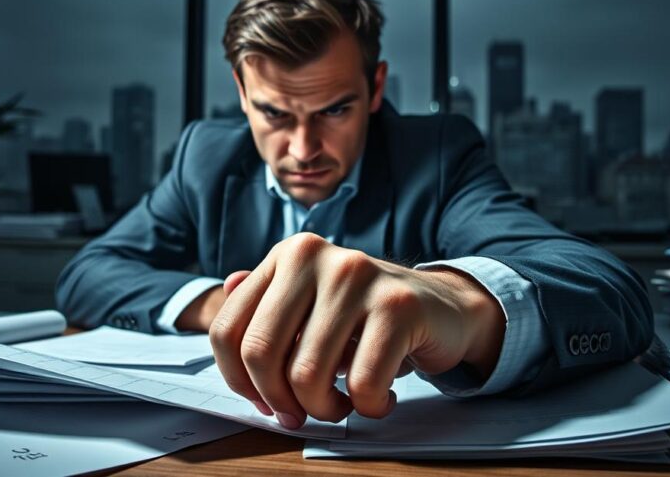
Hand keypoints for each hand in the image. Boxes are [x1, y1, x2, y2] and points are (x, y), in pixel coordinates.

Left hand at [209, 233, 504, 428]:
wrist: (443, 308)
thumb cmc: (366, 316)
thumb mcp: (312, 302)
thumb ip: (267, 300)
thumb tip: (225, 288)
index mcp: (287, 255)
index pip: (227, 330)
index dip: (238, 381)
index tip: (266, 402)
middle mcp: (314, 255)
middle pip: (259, 354)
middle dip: (280, 402)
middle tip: (303, 414)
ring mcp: (356, 275)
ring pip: (307, 375)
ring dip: (325, 410)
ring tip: (344, 405)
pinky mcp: (397, 306)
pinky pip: (362, 383)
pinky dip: (369, 407)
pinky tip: (381, 397)